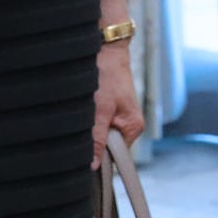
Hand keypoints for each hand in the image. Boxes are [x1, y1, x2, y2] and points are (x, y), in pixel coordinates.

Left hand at [91, 40, 145, 166]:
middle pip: (107, 146)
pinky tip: (87, 107)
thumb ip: (97, 139)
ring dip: (89, 128)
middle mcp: (129, 124)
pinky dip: (89, 119)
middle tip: (84, 123)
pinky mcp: (111, 110)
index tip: (85, 151)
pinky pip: (98, 124)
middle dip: (93, 139)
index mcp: (133, 128)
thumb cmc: (106, 76)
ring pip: (100, 134)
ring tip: (86, 111)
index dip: (99, 156)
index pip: (115, 156)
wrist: (105, 50)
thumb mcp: (99, 110)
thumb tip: (93, 166)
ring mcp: (120, 117)